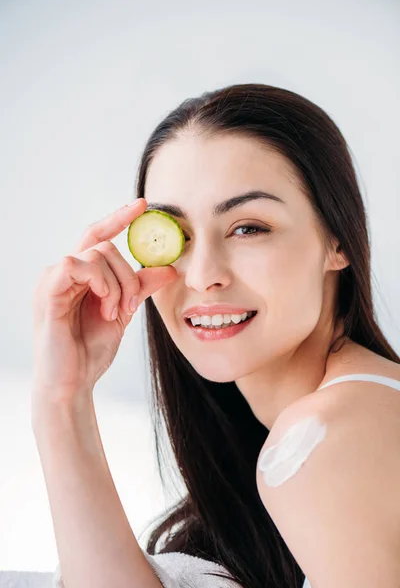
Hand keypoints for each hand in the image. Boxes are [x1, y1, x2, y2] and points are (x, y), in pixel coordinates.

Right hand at [31, 199, 176, 408]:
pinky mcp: (47, 290)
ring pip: (95, 253)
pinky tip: (104, 306)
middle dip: (127, 274)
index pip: (98, 236)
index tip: (144, 205)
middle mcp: (62, 272)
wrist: (73, 383)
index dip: (119, 218)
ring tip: (115, 311)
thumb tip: (168, 268)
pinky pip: (76, 264)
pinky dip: (99, 283)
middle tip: (131, 304)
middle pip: (104, 246)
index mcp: (78, 276)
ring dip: (116, 283)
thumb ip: (140, 288)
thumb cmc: (90, 351)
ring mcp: (52, 279)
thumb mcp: (123, 313)